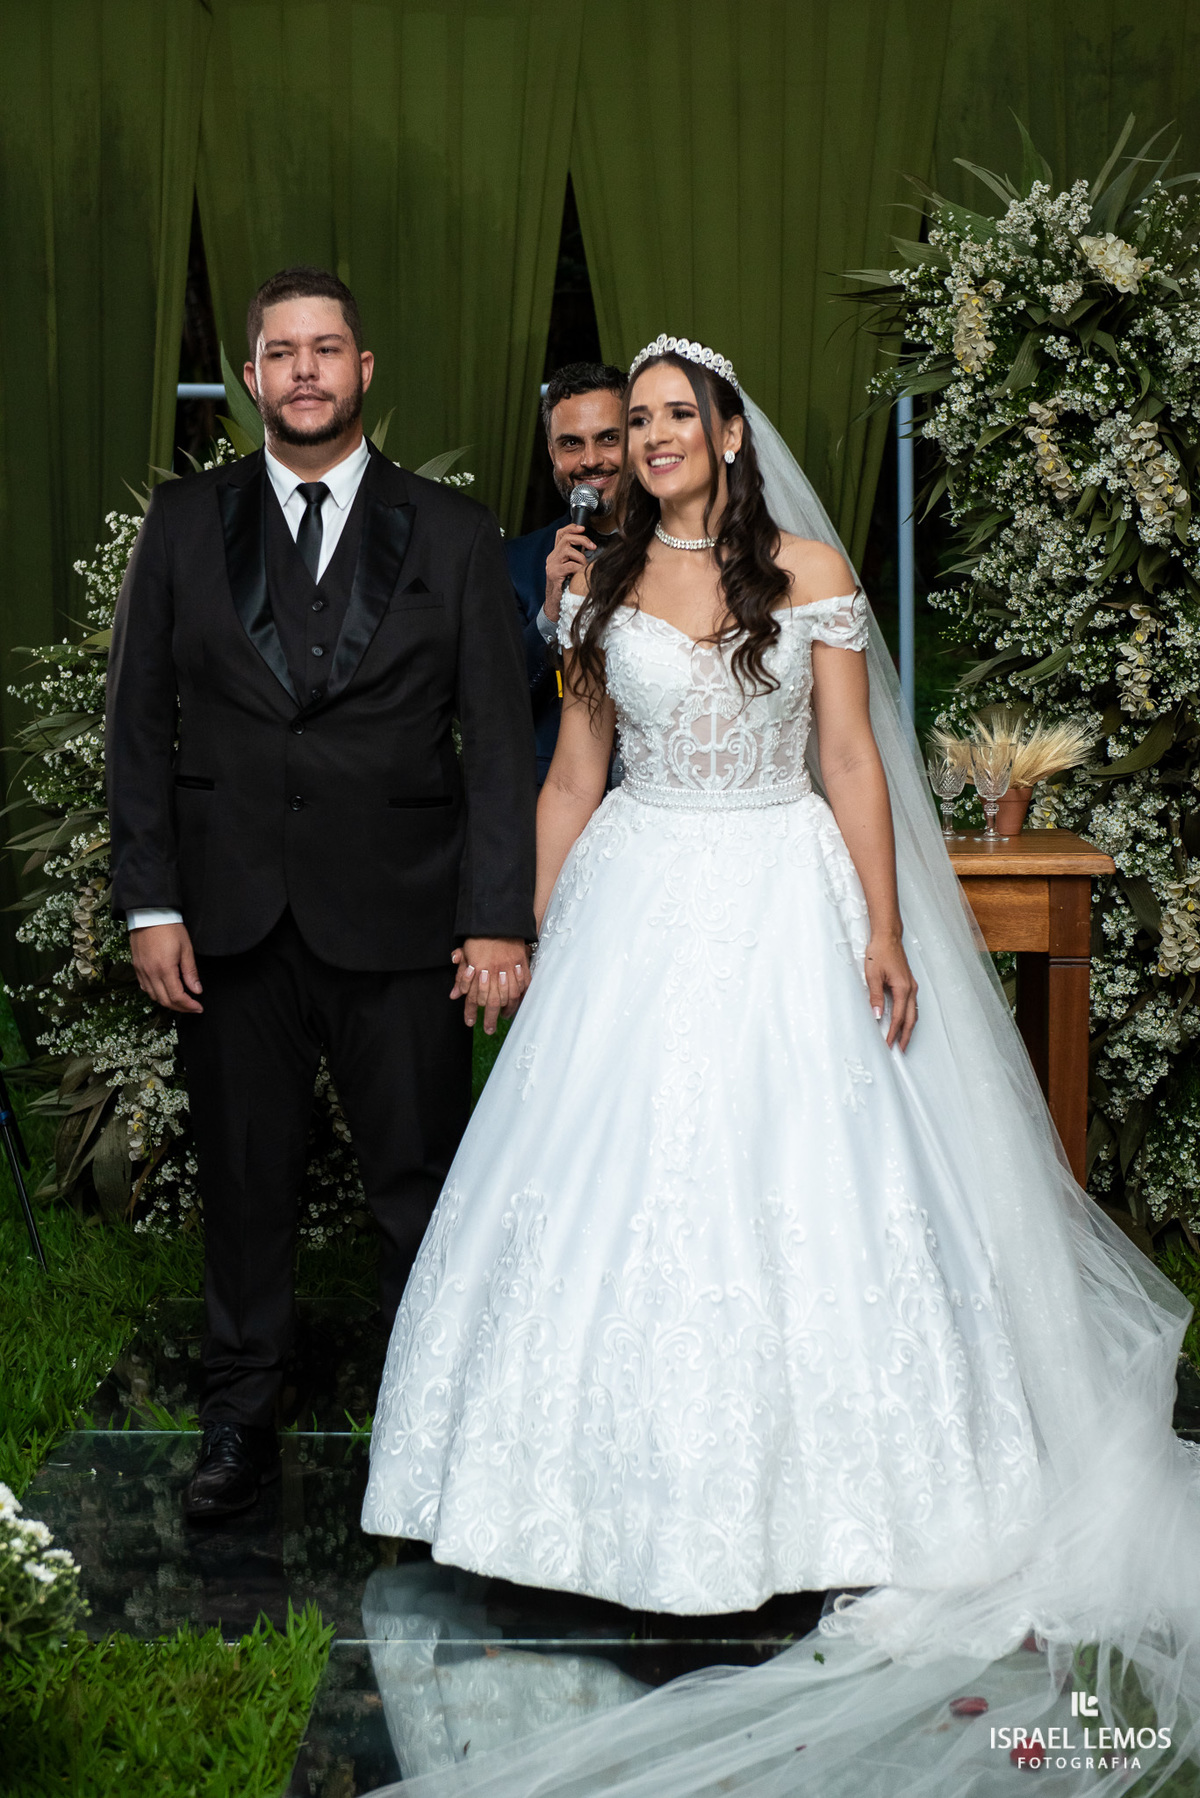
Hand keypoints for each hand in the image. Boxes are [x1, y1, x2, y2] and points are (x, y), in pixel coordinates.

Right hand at [130, 922, 203, 1013]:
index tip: (198, 1007)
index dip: (189, 1006)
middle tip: (192, 1007)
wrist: (149, 914)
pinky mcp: (137, 967)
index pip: (177, 997)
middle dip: (180, 1008)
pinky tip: (165, 990)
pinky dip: (156, 994)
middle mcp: (150, 973)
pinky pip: (145, 987)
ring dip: (168, 1002)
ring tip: (181, 1000)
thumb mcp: (186, 949)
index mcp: (164, 969)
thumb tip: (197, 990)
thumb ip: (191, 972)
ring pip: (153, 996)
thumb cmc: (170, 928)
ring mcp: (141, 971)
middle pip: (164, 1000)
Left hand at [450, 937, 529, 1033]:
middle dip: (490, 1018)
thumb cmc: (480, 938)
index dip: (470, 1011)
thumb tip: (454, 995)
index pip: (472, 996)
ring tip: (503, 1017)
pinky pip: (523, 985)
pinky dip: (520, 996)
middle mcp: (493, 971)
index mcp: (477, 969)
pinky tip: (516, 1002)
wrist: (498, 921)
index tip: (470, 1023)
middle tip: (489, 1030)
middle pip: (492, 1002)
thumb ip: (461, 976)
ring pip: (509, 996)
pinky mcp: (522, 964)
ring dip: (507, 1010)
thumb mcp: (466, 955)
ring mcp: (509, 968)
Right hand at [543, 523, 590, 620]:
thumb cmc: (566, 588)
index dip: (571, 528)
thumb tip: (592, 549)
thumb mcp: (571, 570)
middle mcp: (552, 558)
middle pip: (566, 538)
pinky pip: (570, 565)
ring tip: (584, 566)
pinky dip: (579, 568)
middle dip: (582, 539)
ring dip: (581, 557)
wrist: (555, 604)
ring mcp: (552, 565)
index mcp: (556, 555)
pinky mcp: (554, 574)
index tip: (583, 528)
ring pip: (567, 550)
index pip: (560, 534)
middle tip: (593, 546)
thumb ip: (576, 559)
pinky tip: (580, 574)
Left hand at [864, 934, 916, 1050]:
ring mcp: (911, 986)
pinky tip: (903, 1021)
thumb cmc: (879, 953)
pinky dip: (908, 1016)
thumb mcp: (872, 976)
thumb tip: (877, 1015)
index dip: (893, 1033)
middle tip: (901, 1050)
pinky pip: (911, 1005)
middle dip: (906, 1036)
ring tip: (902, 1040)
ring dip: (908, 1027)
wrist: (887, 937)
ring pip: (913, 1012)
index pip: (898, 1017)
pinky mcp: (909, 983)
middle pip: (910, 1019)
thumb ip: (875, 997)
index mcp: (902, 988)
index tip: (888, 1044)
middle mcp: (911, 989)